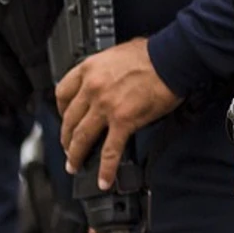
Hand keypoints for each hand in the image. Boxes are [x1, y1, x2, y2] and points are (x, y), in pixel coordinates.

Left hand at [55, 37, 182, 190]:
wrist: (172, 58)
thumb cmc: (152, 53)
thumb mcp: (117, 54)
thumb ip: (106, 70)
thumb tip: (108, 81)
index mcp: (89, 69)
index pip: (62, 93)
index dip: (61, 110)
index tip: (65, 118)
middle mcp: (93, 88)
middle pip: (69, 120)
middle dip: (65, 138)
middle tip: (67, 148)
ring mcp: (106, 106)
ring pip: (82, 137)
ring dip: (75, 155)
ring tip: (75, 166)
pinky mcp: (124, 121)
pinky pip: (110, 150)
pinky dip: (106, 169)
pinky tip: (104, 179)